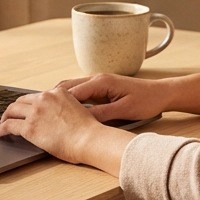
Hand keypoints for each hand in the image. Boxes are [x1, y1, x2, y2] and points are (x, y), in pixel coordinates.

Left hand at [0, 84, 114, 164]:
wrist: (90, 139)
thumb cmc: (88, 131)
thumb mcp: (77, 109)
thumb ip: (64, 108)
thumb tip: (55, 117)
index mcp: (58, 92)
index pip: (37, 95)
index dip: (29, 104)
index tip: (25, 109)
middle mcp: (45, 98)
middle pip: (22, 100)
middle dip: (14, 108)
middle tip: (10, 115)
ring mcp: (36, 112)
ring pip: (12, 110)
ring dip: (5, 117)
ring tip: (2, 123)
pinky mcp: (30, 127)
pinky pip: (9, 126)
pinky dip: (1, 129)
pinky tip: (0, 134)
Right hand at [55, 74, 171, 122]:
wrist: (161, 93)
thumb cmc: (147, 101)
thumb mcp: (124, 110)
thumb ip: (102, 114)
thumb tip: (82, 120)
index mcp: (101, 82)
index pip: (71, 92)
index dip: (56, 103)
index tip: (44, 113)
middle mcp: (97, 78)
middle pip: (66, 87)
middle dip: (52, 99)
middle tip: (38, 112)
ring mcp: (98, 82)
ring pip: (71, 88)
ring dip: (59, 99)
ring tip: (47, 112)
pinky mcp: (102, 88)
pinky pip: (80, 92)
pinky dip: (70, 99)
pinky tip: (65, 111)